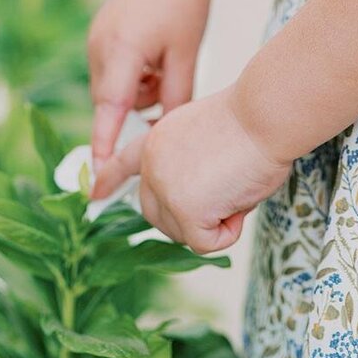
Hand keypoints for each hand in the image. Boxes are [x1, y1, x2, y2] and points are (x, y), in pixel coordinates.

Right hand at [86, 0, 212, 167]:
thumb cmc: (186, 5)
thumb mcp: (187, 54)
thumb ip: (175, 97)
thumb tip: (164, 134)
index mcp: (124, 49)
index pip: (110, 108)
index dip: (104, 143)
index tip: (98, 176)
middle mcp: (101, 44)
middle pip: (110, 102)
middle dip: (133, 111)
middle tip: (165, 96)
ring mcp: (94, 37)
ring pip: (109, 89)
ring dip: (133, 92)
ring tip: (162, 66)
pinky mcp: (97, 34)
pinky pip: (108, 72)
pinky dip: (128, 76)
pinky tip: (151, 56)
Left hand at [87, 85, 291, 252]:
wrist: (264, 115)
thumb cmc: (251, 121)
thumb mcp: (204, 135)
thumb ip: (188, 162)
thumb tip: (200, 201)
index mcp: (156, 140)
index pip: (123, 163)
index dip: (109, 179)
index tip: (94, 194)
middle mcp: (152, 166)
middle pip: (156, 213)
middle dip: (187, 217)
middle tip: (223, 197)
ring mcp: (165, 190)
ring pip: (182, 232)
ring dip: (215, 220)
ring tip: (237, 184)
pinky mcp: (186, 212)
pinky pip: (206, 243)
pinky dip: (230, 230)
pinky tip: (240, 198)